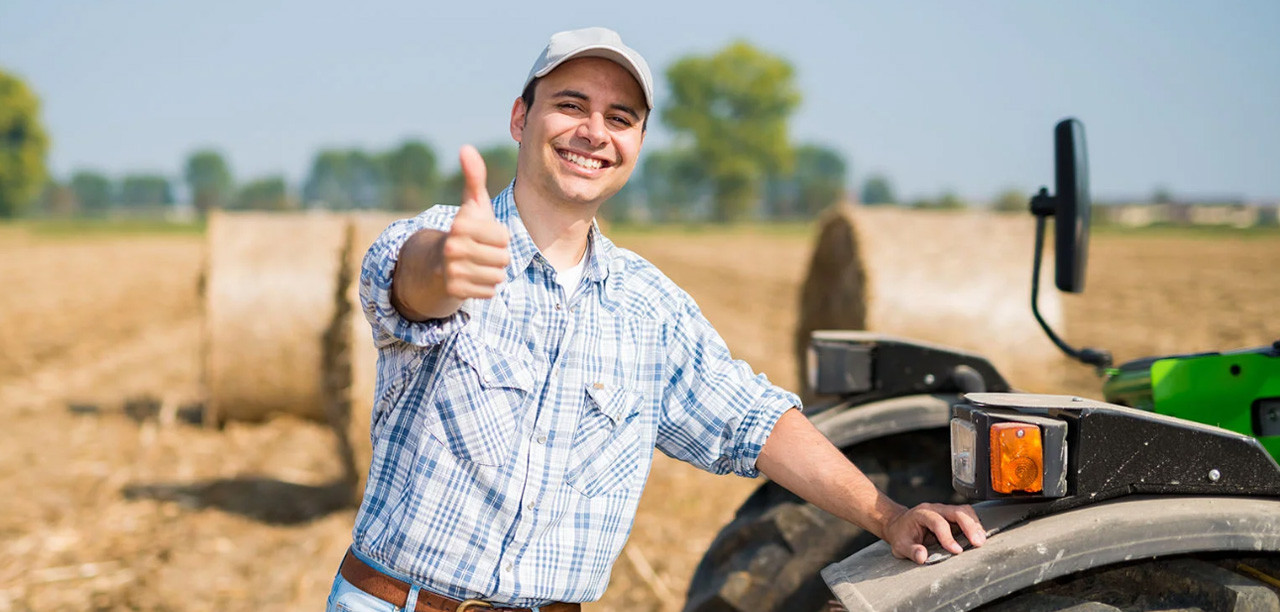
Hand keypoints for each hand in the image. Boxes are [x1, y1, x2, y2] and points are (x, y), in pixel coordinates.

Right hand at [440, 145, 510, 299]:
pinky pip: (490, 291)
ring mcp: (451, 270)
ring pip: (498, 276)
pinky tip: (472, 279)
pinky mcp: (454, 290)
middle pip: (503, 258)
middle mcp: (453, 246)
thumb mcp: (472, 205)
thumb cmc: (464, 232)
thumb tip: (466, 148)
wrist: (435, 266)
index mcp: (460, 224)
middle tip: (480, 253)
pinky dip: (485, 288)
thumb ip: (474, 177)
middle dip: (497, 257)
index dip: (499, 237)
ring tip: (476, 265)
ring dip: (492, 273)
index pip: (504, 237)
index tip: (484, 235)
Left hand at [884, 502, 985, 563]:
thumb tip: (922, 556)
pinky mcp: (952, 516)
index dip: (948, 537)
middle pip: (956, 511)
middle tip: (977, 543)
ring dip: (974, 525)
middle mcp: (935, 509)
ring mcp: (944, 510)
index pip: (938, 522)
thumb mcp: (900, 546)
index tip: (956, 551)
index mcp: (921, 514)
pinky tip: (979, 536)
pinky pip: (967, 515)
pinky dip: (975, 525)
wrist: (899, 524)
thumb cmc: (901, 534)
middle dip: (969, 526)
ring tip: (981, 540)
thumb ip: (911, 551)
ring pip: (964, 511)